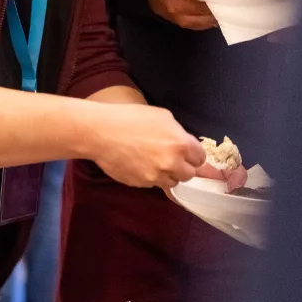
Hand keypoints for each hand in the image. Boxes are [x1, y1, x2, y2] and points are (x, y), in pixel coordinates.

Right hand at [84, 104, 205, 188]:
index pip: (200, 159)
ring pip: (171, 182)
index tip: (187, 153)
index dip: (194, 155)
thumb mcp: (163, 117)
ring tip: (155, 163)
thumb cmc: (130, 118)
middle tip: (171, 158)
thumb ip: (179, 134)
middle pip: (189, 175)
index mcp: (180, 144)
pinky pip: (152, 184)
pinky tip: (140, 164)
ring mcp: (154, 177)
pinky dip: (150, 177)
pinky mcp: (139, 184)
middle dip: (182, 167)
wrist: (100, 133)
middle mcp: (171, 164)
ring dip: (167, 174)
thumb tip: (185, 147)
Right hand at [148, 0, 216, 29]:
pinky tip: (219, 13)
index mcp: (170, 1)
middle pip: (199, 13)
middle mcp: (176, 14)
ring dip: (214, 15)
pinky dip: (210, 20)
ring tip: (226, 6)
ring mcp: (180, 21)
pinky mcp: (184, 23)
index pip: (193, 3)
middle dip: (214, 7)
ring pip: (201, 22)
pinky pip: (200, 25)